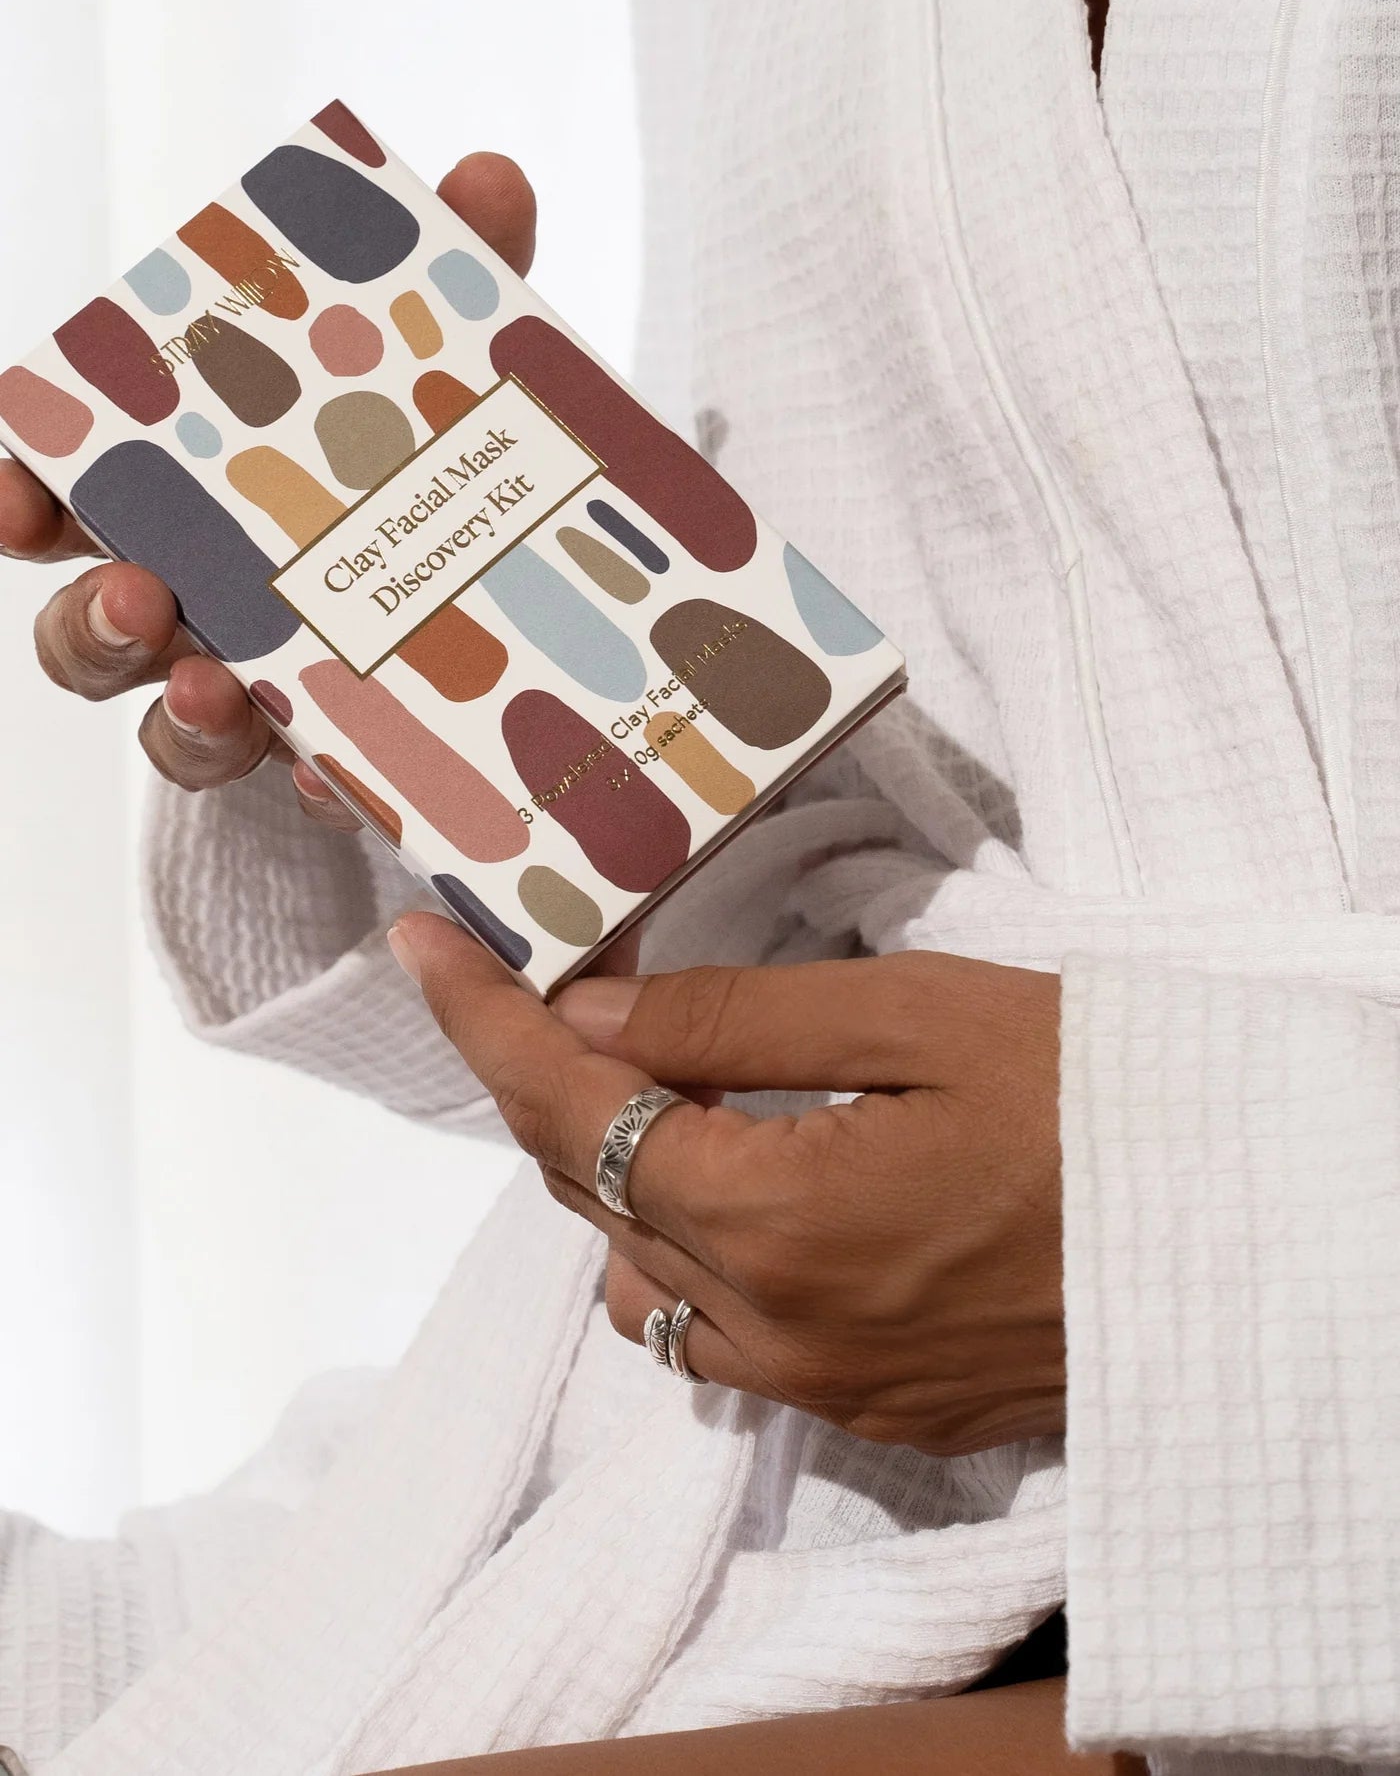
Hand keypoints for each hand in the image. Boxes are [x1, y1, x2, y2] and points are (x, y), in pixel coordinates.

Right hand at [0, 152, 536, 822]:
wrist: (534, 605)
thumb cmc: (434, 470)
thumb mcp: (454, 373)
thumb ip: (461, 280)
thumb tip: (488, 177)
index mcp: (192, 502)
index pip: (70, 500)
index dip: (21, 494)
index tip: (13, 490)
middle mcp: (201, 607)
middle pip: (91, 634)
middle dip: (91, 618)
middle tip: (133, 593)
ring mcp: (264, 695)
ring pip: (174, 729)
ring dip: (184, 713)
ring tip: (221, 689)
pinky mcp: (336, 763)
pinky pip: (299, 792)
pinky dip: (318, 781)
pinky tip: (349, 771)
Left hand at [388, 917, 1064, 1457]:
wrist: (1242, 1238)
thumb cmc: (1095, 1101)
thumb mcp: (919, 1021)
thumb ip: (734, 1025)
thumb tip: (590, 1015)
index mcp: (774, 1219)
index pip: (573, 1112)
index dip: (485, 1022)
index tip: (424, 947)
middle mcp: (768, 1325)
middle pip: (592, 1189)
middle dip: (543, 1077)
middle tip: (530, 980)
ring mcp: (814, 1381)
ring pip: (638, 1272)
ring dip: (607, 1169)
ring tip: (625, 1069)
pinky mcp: (861, 1402)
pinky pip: (712, 1332)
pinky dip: (679, 1247)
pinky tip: (717, 1179)